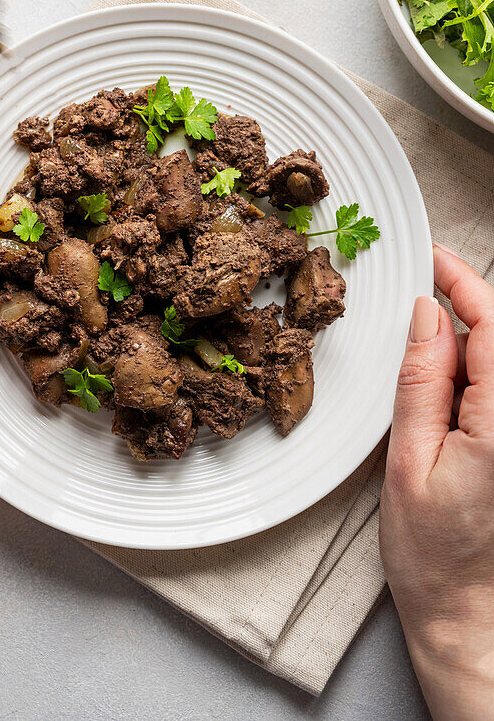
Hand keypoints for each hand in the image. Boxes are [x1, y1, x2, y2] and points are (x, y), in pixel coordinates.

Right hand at [380, 243, 493, 720]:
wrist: (473, 625)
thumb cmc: (436, 559)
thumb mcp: (409, 464)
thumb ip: (423, 383)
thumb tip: (428, 317)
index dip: (464, 281)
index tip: (434, 257)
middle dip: (463, 311)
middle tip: (416, 306)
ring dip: (466, 348)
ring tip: (425, 375)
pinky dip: (471, 377)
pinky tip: (444, 397)